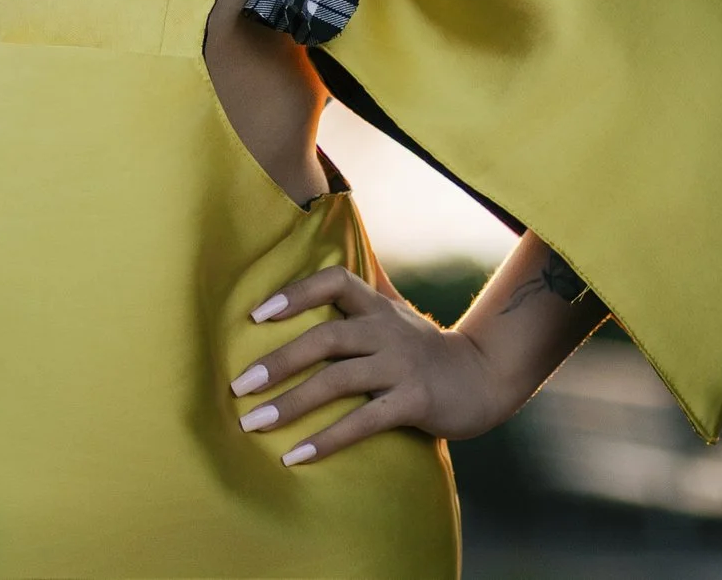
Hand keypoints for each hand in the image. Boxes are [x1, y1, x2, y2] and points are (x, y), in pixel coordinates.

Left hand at [227, 264, 517, 465]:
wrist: (484, 379)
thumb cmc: (424, 349)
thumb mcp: (393, 314)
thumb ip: (359, 296)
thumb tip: (318, 264)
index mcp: (377, 307)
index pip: (333, 282)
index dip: (294, 293)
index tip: (255, 315)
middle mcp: (387, 330)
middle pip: (325, 339)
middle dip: (277, 362)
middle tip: (237, 385)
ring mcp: (402, 366)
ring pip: (338, 381)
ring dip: (291, 404)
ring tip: (252, 424)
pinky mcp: (415, 402)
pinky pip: (363, 422)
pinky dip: (326, 440)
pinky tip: (294, 457)